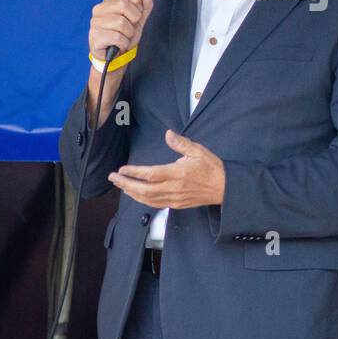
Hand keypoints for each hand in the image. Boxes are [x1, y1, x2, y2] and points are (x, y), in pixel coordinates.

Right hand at [88, 0, 154, 58]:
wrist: (115, 56)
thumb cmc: (124, 35)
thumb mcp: (139, 20)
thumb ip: (145, 6)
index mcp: (109, 1)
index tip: (137, 10)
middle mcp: (99, 9)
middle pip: (123, 4)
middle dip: (134, 18)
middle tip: (131, 26)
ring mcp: (95, 22)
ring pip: (121, 22)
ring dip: (129, 33)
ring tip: (124, 36)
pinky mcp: (95, 36)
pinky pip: (116, 37)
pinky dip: (123, 43)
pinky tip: (120, 44)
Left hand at [108, 129, 225, 208]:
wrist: (224, 188)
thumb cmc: (212, 168)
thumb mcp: (198, 151)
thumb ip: (181, 143)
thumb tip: (168, 134)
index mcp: (178, 173)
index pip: (151, 174)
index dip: (134, 173)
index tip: (122, 169)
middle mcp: (174, 188)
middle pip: (144, 189)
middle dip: (126, 184)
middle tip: (113, 178)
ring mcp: (174, 198)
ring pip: (147, 199)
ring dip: (131, 193)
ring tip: (120, 186)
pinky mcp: (176, 204)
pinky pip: (155, 204)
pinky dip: (142, 201)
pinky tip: (136, 196)